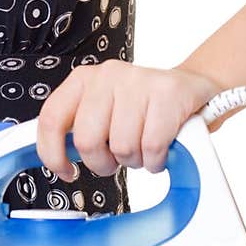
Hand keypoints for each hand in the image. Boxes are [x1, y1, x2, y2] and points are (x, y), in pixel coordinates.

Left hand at [35, 60, 224, 180]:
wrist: (193, 90)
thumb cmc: (144, 108)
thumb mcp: (105, 112)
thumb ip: (80, 128)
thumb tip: (57, 157)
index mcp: (84, 79)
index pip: (52, 118)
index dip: (52, 153)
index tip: (65, 171)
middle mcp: (107, 75)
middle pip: (87, 140)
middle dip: (102, 162)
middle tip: (116, 159)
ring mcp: (138, 81)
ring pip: (121, 147)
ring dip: (135, 161)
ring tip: (144, 148)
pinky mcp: (168, 93)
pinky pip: (151, 146)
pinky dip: (156, 160)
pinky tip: (161, 151)